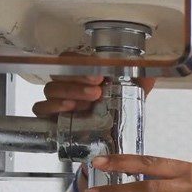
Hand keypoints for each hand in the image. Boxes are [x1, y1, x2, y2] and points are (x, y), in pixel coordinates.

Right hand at [32, 59, 155, 118]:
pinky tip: (69, 109)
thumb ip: (140, 79)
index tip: (100, 74)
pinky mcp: (51, 117)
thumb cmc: (119, 106)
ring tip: (89, 100)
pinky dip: (52, 108)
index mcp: (83, 72)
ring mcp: (57, 99)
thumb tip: (150, 72)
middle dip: (78, 80)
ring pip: (51, 90)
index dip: (81, 64)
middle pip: (60, 74)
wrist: (114, 132)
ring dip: (70, 93)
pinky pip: (40, 109)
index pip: (71, 59)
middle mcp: (67, 83)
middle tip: (98, 89)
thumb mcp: (133, 91)